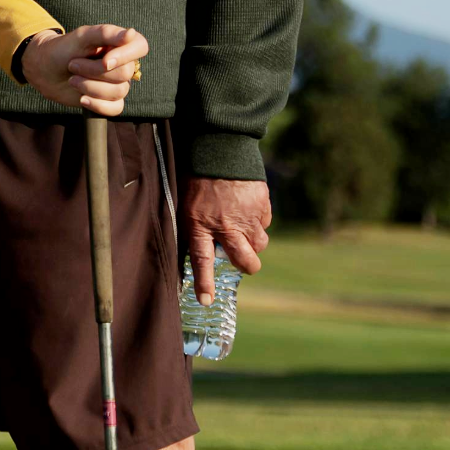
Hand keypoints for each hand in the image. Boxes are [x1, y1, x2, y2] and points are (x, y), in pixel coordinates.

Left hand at [18, 24, 148, 115]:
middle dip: (94, 71)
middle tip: (73, 64)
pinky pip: (116, 109)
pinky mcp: (109, 100)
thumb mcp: (81, 36)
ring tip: (73, 79)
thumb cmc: (63, 49)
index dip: (125, 56)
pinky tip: (82, 99)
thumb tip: (132, 34)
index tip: (105, 60)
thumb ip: (106, 33)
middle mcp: (122, 63)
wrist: (44, 70)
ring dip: (90, 87)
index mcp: (119, 43)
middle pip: (124, 74)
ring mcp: (116, 83)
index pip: (140, 46)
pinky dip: (97, 105)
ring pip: (118, 92)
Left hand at [183, 175, 270, 304]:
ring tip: (242, 228)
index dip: (204, 283)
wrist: (219, 148)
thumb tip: (198, 247)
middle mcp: (226, 226)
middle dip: (246, 266)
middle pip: (245, 261)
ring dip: (252, 242)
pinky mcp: (262, 206)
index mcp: (200, 224)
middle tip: (241, 259)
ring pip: (259, 245)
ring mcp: (247, 217)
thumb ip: (195, 226)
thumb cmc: (196, 176)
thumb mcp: (186, 202)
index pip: (202, 261)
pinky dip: (258, 221)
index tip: (206, 301)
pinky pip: (264, 224)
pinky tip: (247, 208)